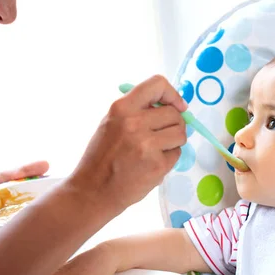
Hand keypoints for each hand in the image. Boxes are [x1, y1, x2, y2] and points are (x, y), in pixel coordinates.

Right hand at [68, 75, 186, 211]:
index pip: (157, 84)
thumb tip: (170, 105)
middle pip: (174, 113)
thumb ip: (136, 111)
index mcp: (121, 108)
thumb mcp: (110, 123)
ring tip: (156, 149)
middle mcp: (134, 123)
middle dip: (175, 123)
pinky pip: (177, 154)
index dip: (172, 94)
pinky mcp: (157, 165)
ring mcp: (147, 145)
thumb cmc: (101, 157)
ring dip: (174, 141)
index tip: (177, 106)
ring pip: (180, 133)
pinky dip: (169, 158)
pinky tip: (151, 164)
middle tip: (163, 135)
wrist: (93, 190)